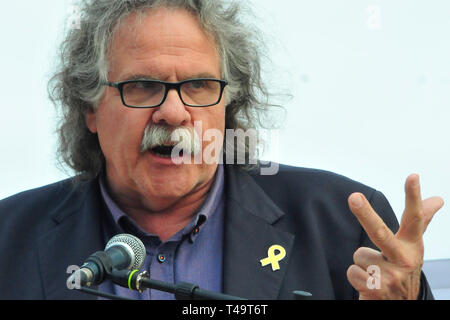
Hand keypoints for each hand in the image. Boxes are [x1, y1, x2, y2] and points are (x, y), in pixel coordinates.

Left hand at [346, 174, 443, 299]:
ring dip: (362, 265)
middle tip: (353, 197)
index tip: (412, 176)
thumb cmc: (402, 271)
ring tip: (375, 274)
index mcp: (412, 246)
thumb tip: (438, 198)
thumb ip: (421, 222)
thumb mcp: (412, 247)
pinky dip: (356, 278)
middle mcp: (404, 260)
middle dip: (365, 213)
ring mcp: (392, 276)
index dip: (413, 197)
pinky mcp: (378, 290)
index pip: (414, 219)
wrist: (398, 305)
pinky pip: (352, 271)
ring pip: (359, 254)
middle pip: (380, 232)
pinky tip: (370, 285)